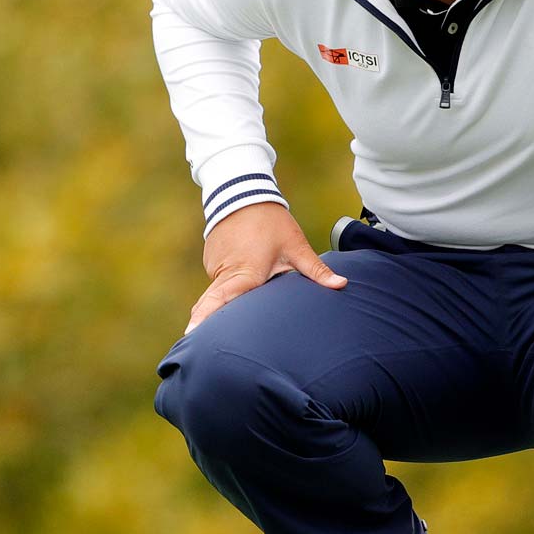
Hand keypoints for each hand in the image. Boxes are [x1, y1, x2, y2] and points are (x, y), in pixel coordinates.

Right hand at [186, 202, 345, 334]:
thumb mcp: (296, 245)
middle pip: (211, 305)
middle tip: (195, 342)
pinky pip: (216, 280)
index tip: (191, 335)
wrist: (243, 192)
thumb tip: (342, 285)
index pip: (221, 301)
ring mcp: (214, 266)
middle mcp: (224, 272)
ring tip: (222, 321)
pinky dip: (222, 289)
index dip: (205, 319)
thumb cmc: (271, 221)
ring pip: (215, 293)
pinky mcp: (211, 260)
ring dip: (220, 306)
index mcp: (245, 273)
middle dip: (202, 323)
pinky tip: (230, 294)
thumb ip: (316, 270)